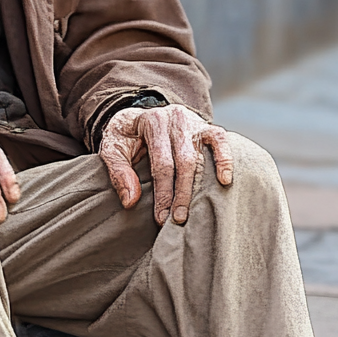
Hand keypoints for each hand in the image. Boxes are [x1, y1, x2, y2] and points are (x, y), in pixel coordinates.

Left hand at [99, 104, 232, 225]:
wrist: (136, 117)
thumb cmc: (125, 137)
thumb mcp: (112, 148)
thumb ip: (118, 172)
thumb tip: (131, 201)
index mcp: (152, 122)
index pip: (161, 162)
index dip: (163, 192)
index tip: (161, 218)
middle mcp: (175, 119)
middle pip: (184, 161)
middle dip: (182, 194)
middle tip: (179, 220)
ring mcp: (193, 121)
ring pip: (201, 155)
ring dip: (201, 185)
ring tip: (199, 210)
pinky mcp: (205, 126)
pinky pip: (220, 139)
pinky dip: (225, 159)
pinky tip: (225, 180)